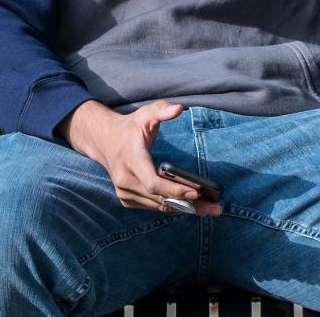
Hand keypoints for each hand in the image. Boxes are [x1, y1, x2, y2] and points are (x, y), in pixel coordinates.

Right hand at [58, 99, 220, 216]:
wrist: (104, 141)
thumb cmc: (130, 127)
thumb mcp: (145, 114)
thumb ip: (161, 109)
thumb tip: (179, 109)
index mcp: (130, 160)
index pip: (153, 182)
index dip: (174, 190)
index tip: (196, 193)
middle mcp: (125, 180)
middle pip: (161, 198)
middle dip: (189, 205)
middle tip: (215, 208)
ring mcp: (124, 192)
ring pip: (159, 205)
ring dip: (185, 209)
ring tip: (210, 210)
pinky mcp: (126, 199)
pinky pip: (153, 206)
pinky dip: (172, 206)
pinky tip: (191, 207)